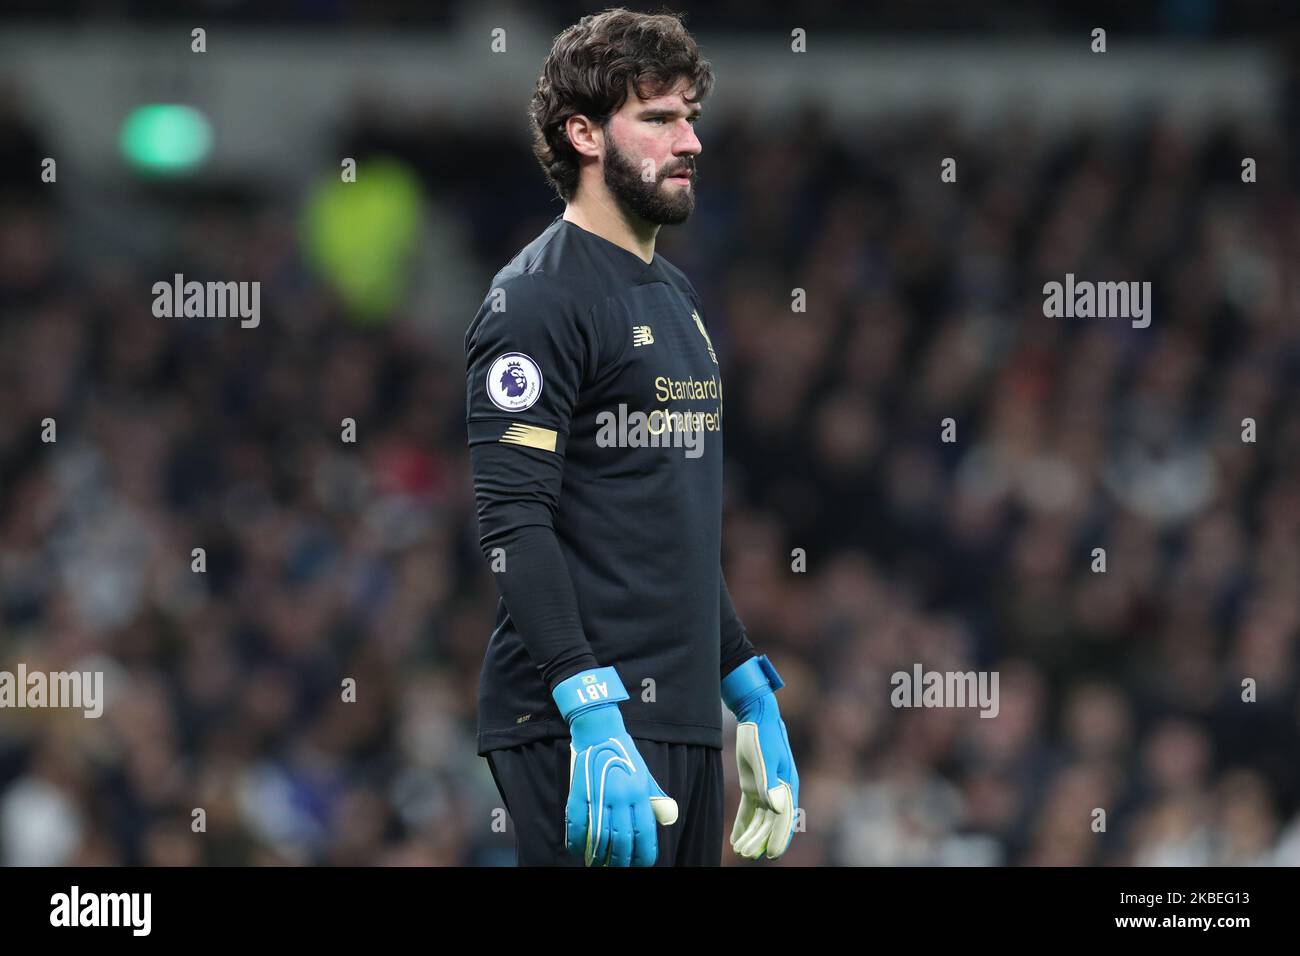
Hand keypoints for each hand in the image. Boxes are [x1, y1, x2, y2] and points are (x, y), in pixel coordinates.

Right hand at [554, 667, 677, 865]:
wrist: (598, 732)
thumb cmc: (623, 754)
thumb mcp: (644, 775)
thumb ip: (654, 799)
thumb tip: (666, 821)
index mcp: (639, 792)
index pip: (644, 833)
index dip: (643, 855)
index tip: (641, 865)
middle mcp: (620, 797)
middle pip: (622, 840)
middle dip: (621, 860)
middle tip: (618, 867)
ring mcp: (597, 796)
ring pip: (600, 838)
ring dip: (599, 856)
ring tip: (599, 863)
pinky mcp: (577, 794)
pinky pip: (576, 825)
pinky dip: (576, 842)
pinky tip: (578, 850)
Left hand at [722, 655, 798, 859]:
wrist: (755, 714)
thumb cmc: (761, 733)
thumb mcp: (763, 756)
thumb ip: (769, 782)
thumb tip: (777, 807)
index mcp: (786, 783)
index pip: (785, 816)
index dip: (779, 837)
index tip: (771, 854)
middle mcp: (779, 789)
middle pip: (771, 821)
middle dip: (760, 839)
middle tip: (746, 854)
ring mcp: (767, 788)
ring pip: (760, 818)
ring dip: (752, 835)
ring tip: (740, 851)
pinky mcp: (754, 785)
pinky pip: (750, 810)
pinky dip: (744, 825)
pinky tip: (736, 838)